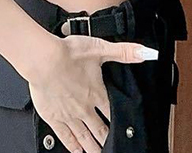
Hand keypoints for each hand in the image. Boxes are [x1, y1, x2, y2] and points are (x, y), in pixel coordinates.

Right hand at [27, 34, 157, 152]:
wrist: (45, 61)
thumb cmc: (70, 53)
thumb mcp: (102, 48)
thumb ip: (125, 52)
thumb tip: (146, 52)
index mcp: (97, 92)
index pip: (112, 111)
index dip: (120, 121)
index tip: (125, 128)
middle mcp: (84, 107)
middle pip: (100, 128)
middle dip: (107, 138)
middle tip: (112, 147)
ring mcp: (69, 114)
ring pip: (84, 135)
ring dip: (92, 146)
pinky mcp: (53, 117)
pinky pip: (65, 136)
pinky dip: (72, 145)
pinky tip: (77, 151)